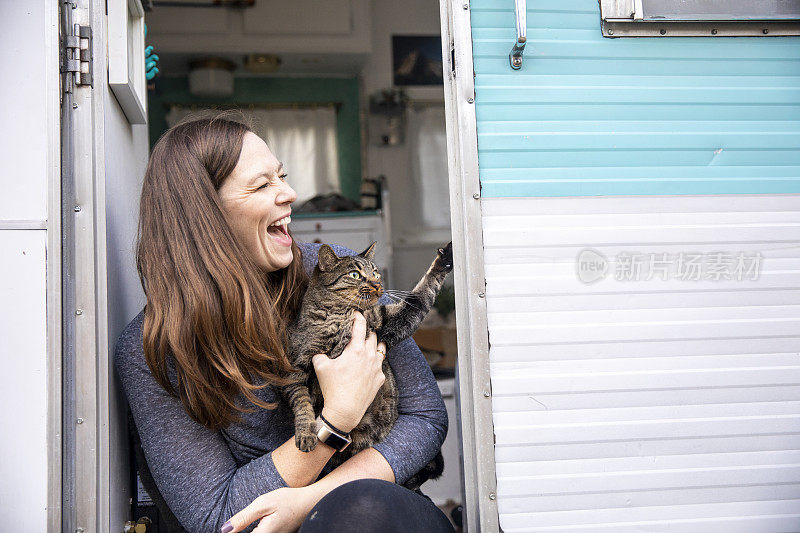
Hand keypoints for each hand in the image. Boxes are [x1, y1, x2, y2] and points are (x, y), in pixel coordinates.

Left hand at [223, 487, 315, 532]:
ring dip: (251, 528)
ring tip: (255, 518)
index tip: (233, 524)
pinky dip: (259, 528)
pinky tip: (262, 521)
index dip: (235, 531)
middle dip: (242, 529)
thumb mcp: (263, 503)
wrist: (310, 502)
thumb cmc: (288, 500)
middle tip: (247, 518)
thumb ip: (243, 518)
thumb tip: (225, 529)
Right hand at [312, 312, 386, 431]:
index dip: (358, 316)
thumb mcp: (320, 367)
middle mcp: (369, 355)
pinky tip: (370, 363)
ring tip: (369, 343)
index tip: (356, 313)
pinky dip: (376, 361)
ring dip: (374, 343)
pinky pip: (381, 365)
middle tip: (359, 330)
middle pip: (372, 335)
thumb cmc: (333, 388)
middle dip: (366, 330)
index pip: (360, 325)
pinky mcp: (380, 379)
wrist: (345, 411)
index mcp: (355, 349)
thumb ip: (319, 354)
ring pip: (380, 348)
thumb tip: (319, 350)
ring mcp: (377, 367)